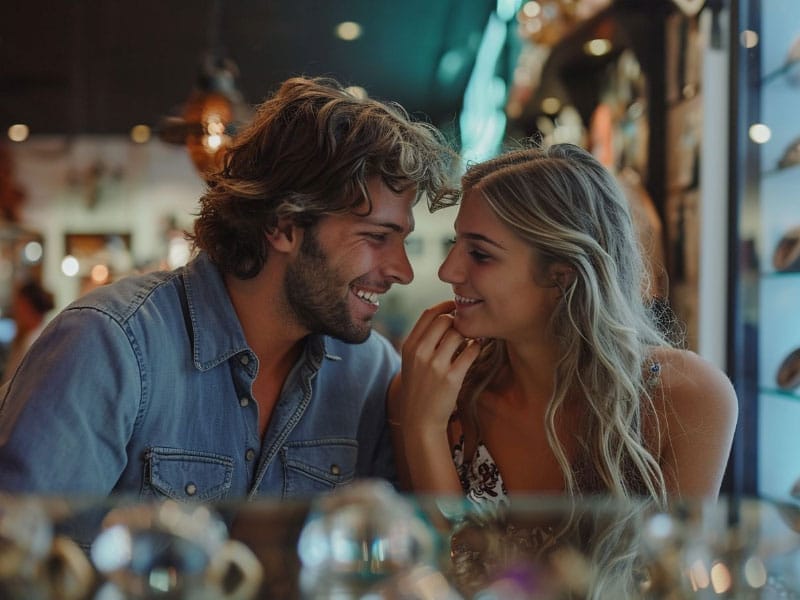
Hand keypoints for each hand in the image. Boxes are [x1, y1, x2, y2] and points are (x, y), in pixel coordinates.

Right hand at [395, 300, 481, 434]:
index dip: (445, 307)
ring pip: (458, 333)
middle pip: (444, 320)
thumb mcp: (411, 362)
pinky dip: (476, 347)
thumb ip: (422, 340)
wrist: (420, 420)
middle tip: (465, 326)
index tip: (455, 308)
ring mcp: (435, 365)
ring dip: (469, 333)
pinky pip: (471, 351)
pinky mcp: (451, 378)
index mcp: (409, 346)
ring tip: (471, 339)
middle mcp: (420, 353)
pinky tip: (474, 350)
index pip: (428, 314)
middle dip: (458, 320)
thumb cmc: (419, 388)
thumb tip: (443, 317)